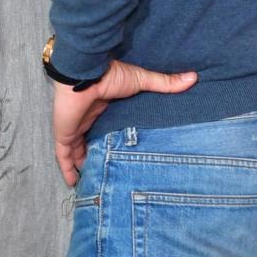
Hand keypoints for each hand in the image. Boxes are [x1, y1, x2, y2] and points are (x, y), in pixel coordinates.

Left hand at [53, 60, 197, 185]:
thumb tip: (193, 77)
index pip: (107, 127)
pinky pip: (63, 156)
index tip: (124, 154)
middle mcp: (88, 118)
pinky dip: (67, 169)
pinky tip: (74, 183)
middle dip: (99, 156)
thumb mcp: (141, 80)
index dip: (112, 140)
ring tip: (95, 183)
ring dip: (85, 165)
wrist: (85, 72)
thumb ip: (164, 83)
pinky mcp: (65, 134)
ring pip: (77, 153)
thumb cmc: (110, 75)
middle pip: (92, 142)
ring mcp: (75, 127)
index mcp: (103, 107)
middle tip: (110, 174)